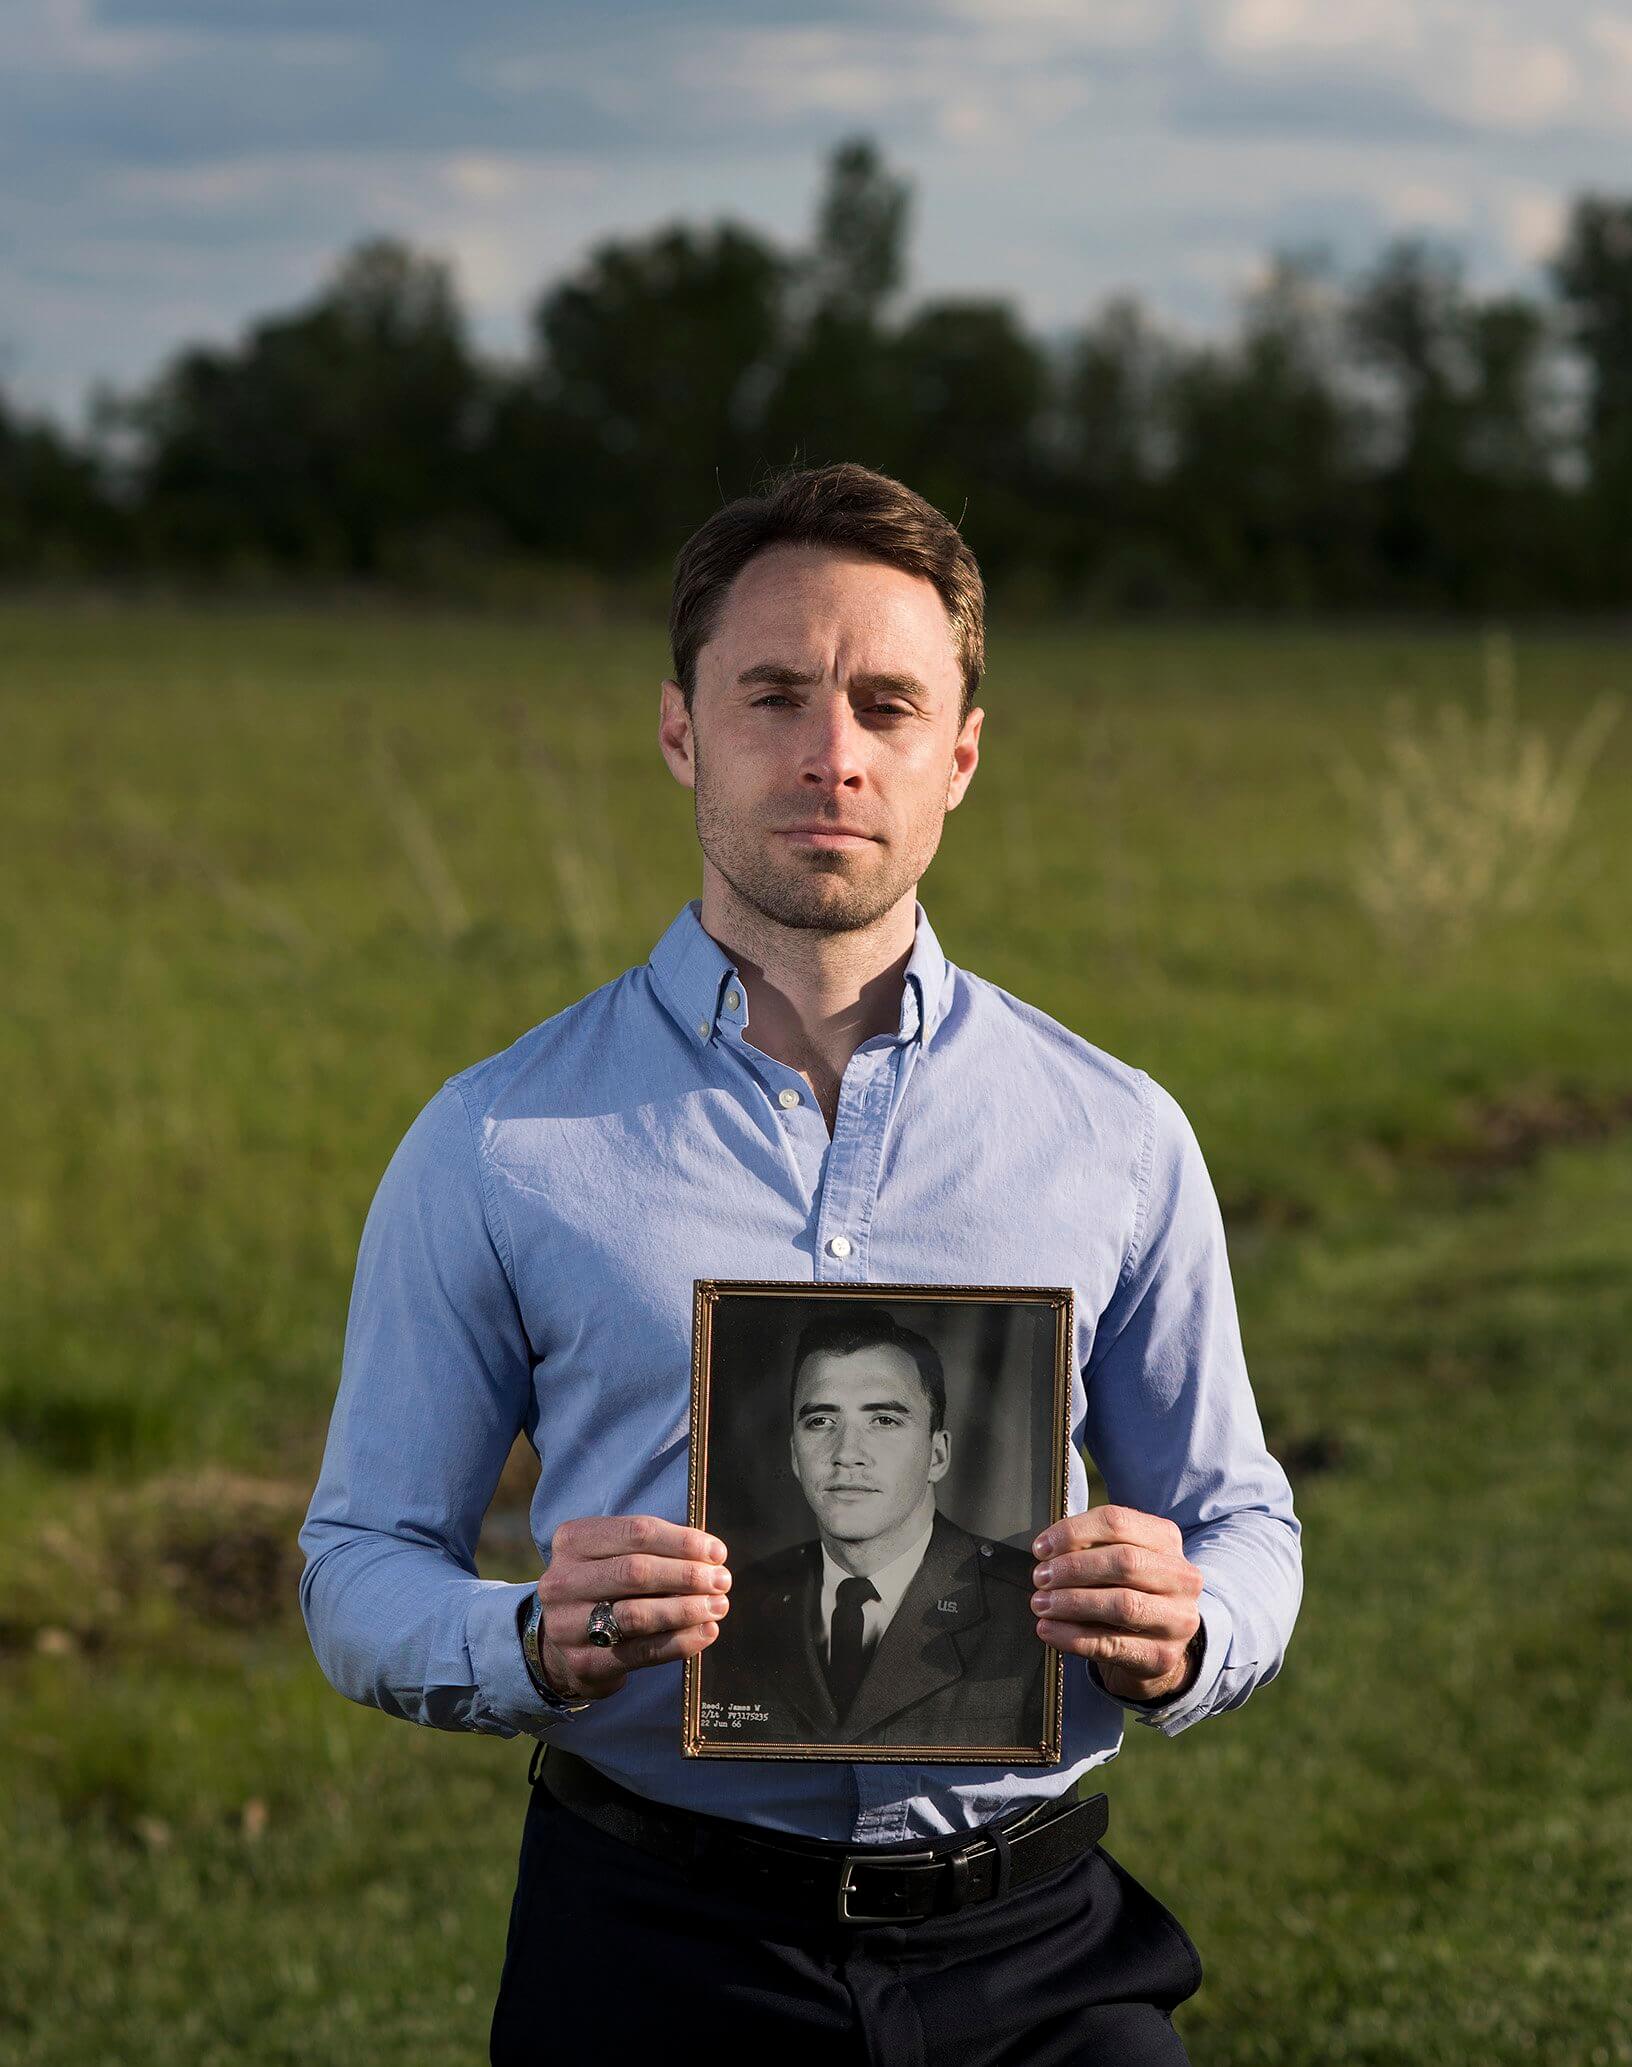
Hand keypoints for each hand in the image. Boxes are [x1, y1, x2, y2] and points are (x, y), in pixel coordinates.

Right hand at [533, 1515, 731, 1702]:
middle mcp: (563, 1581)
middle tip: (721, 1581)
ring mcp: (568, 1625)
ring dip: (686, 1609)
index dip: (682, 1541)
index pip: (636, 1532)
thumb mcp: (612, 1556)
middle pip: (636, 1572)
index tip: (716, 1552)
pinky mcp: (584, 1663)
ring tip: (717, 1606)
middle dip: (687, 1575)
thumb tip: (710, 1555)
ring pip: (637, 1614)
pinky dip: (680, 1642)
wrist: (560, 1645)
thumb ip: (652, 1549)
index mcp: (573, 1541)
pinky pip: (641, 1652)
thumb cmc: (602, 1588)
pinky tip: (705, 1632)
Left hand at [1030, 1504, 1201, 1703]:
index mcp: (1166, 1539)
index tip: (1041, 1548)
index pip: (1117, 1522)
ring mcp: (1178, 1619)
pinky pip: (1112, 1644)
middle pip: (1123, 1561)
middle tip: (1041, 1578)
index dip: (1073, 1532)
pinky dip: (1073, 1636)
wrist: (1154, 1646)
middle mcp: (1181, 1576)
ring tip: (1041, 1604)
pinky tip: (1049, 1630)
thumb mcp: (1117, 1560)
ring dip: (1072, 1602)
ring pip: (1122, 1604)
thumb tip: (1047, 1551)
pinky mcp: (1163, 1656)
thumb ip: (1090, 1548)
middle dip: (1073, 1568)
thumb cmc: (1127, 1591)